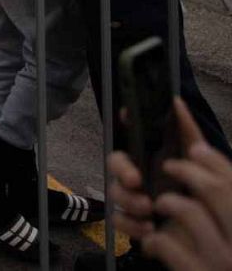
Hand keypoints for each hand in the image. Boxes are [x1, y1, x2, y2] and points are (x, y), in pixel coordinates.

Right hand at [126, 99, 231, 269]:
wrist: (216, 229)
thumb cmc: (204, 191)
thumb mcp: (198, 159)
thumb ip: (187, 132)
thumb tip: (176, 100)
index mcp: (151, 159)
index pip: (129, 138)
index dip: (125, 127)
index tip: (126, 120)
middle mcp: (140, 177)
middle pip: (115, 165)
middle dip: (122, 171)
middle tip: (137, 181)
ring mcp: (135, 199)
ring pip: (115, 193)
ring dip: (128, 201)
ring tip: (149, 209)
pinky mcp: (135, 223)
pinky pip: (118, 220)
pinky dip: (130, 225)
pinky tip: (149, 228)